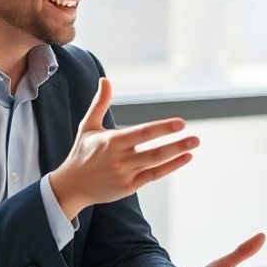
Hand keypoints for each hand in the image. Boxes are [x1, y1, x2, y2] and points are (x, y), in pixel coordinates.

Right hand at [49, 78, 199, 217]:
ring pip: (155, 163)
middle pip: (152, 152)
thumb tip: (105, 79)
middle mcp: (119, 159)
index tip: (180, 123)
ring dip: (176, 154)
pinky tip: (185, 158)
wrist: (72, 186)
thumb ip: (99, 103)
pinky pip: (153, 176)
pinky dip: (170, 167)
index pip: (141, 133)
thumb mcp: (88, 126)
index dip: (161, 129)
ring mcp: (125, 174)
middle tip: (195, 137)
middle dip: (175, 144)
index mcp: (111, 142)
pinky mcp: (128, 187)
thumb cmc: (82, 153)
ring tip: (194, 144)